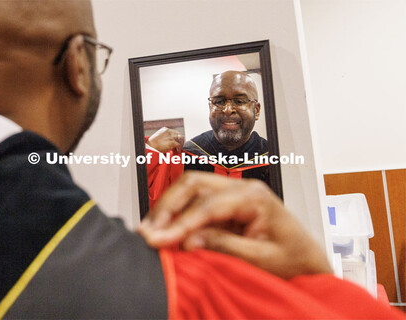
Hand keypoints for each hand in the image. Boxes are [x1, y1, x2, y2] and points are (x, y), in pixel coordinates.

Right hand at [138, 172, 332, 278]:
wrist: (306, 259)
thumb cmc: (293, 258)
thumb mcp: (262, 259)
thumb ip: (226, 246)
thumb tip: (190, 240)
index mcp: (255, 197)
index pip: (207, 204)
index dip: (179, 223)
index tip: (158, 239)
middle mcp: (242, 188)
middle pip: (194, 185)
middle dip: (167, 207)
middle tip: (148, 231)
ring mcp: (232, 194)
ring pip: (190, 189)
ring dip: (168, 209)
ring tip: (150, 230)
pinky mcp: (225, 206)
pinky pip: (195, 203)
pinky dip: (177, 215)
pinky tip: (165, 230)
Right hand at [146, 127, 183, 152]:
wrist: (150, 146)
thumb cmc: (152, 143)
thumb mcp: (158, 136)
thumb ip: (164, 137)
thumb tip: (168, 141)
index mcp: (166, 129)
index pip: (175, 132)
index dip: (177, 137)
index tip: (176, 142)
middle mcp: (169, 132)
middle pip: (179, 135)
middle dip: (180, 140)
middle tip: (180, 145)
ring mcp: (171, 137)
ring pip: (180, 139)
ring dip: (181, 144)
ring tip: (179, 149)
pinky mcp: (172, 142)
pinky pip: (179, 145)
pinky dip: (179, 148)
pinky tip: (178, 151)